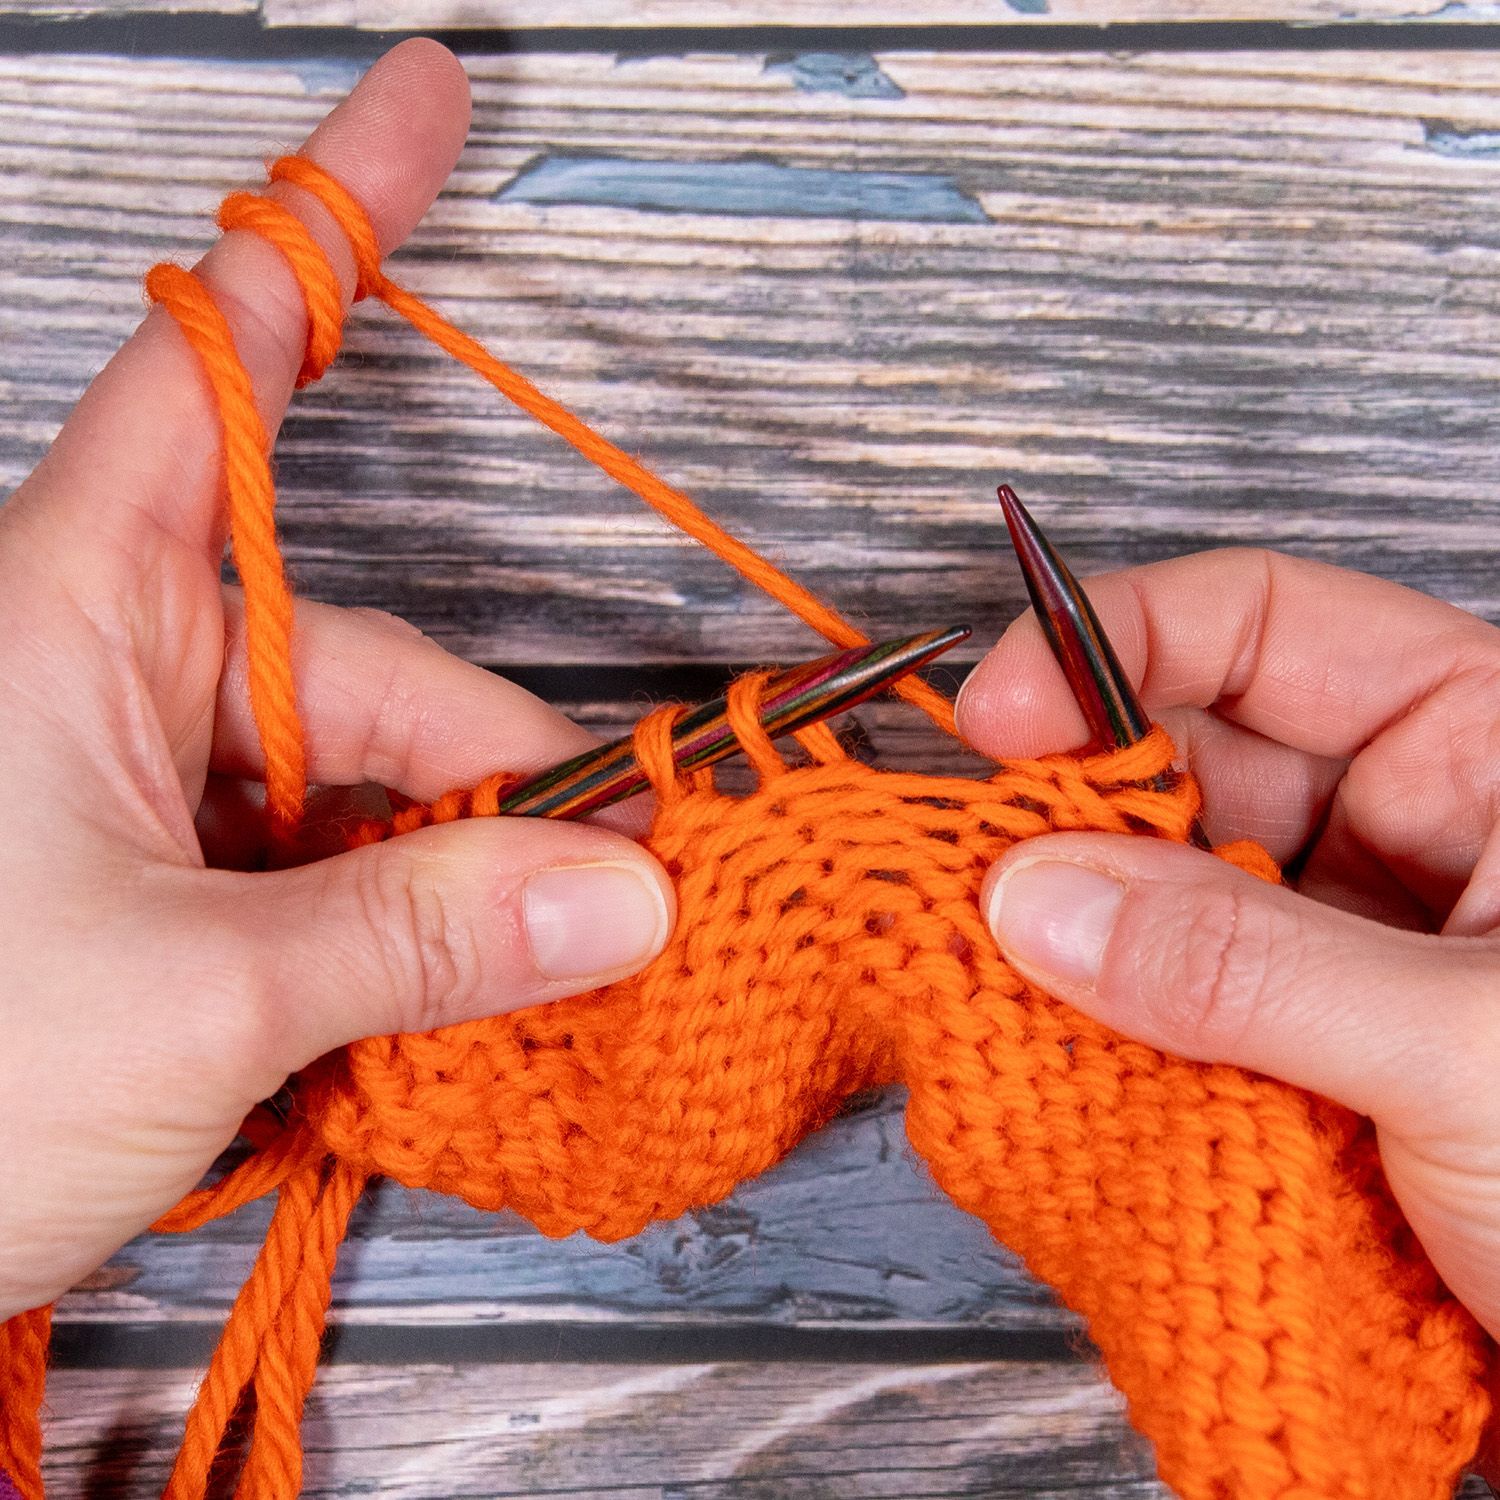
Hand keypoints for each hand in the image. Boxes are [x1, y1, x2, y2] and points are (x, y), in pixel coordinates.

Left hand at [0, 41, 673, 1321]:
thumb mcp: (192, 993)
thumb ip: (422, 932)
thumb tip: (616, 896)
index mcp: (81, 607)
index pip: (230, 360)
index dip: (338, 216)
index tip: (430, 96)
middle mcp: (125, 667)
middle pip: (375, 661)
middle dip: (501, 784)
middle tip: (609, 894)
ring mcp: (161, 781)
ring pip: (375, 784)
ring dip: (459, 885)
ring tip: (504, 995)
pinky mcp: (188, 878)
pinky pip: (345, 865)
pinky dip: (413, 931)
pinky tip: (441, 1006)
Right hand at [959, 546, 1499, 1454]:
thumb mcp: (1468, 1050)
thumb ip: (1245, 965)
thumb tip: (1037, 896)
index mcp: (1485, 741)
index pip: (1267, 620)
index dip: (1116, 641)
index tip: (996, 716)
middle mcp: (1408, 817)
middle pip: (1190, 748)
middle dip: (1073, 802)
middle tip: (974, 870)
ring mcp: (1347, 932)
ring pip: (1166, 878)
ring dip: (1078, 923)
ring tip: (992, 965)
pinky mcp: (1303, 1038)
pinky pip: (1174, 992)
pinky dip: (1106, 1015)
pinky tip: (1051, 1039)